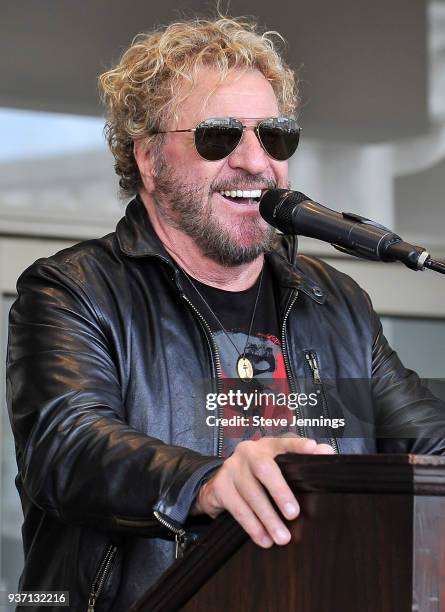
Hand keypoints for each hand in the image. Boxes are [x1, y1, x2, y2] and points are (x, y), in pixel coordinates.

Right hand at [193, 437, 333, 547]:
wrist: (221, 484)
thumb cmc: (257, 475)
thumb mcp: (277, 466)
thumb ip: (299, 460)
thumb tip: (326, 451)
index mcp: (267, 445)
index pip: (285, 442)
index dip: (299, 446)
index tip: (313, 449)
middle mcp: (248, 452)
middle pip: (264, 468)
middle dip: (279, 491)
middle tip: (294, 514)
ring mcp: (232, 467)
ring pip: (250, 493)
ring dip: (267, 517)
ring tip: (282, 537)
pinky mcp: (220, 486)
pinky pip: (237, 508)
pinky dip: (252, 526)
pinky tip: (264, 539)